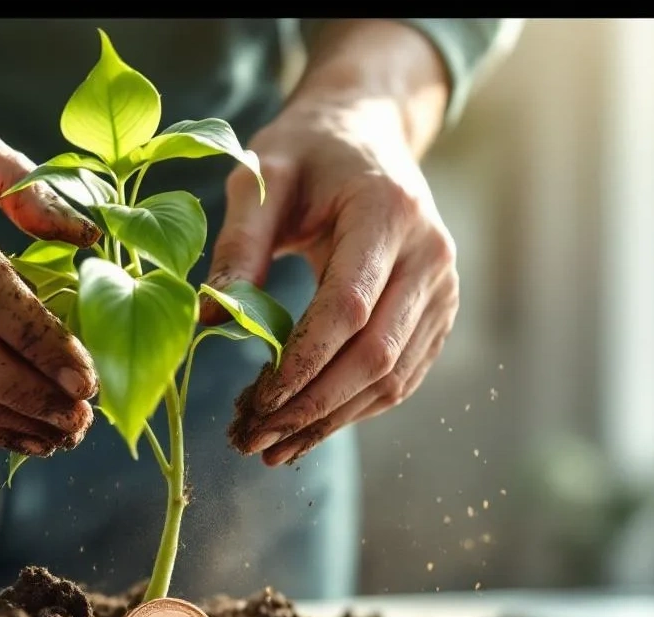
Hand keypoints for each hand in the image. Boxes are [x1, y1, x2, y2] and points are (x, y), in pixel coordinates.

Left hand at [210, 100, 458, 465]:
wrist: (367, 132)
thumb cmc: (307, 153)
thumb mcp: (262, 177)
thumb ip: (238, 244)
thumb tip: (210, 318)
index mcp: (388, 212)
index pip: (349, 308)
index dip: (303, 363)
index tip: (255, 403)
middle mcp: (430, 253)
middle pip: (376, 354)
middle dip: (312, 407)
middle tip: (253, 441)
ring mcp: (443, 286)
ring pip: (394, 378)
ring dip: (331, 421)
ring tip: (271, 447)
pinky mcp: (439, 311)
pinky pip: (403, 375)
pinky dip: (355, 410)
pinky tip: (307, 429)